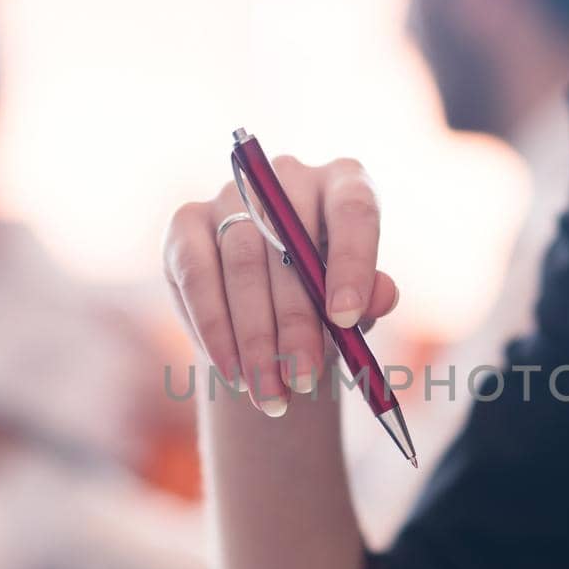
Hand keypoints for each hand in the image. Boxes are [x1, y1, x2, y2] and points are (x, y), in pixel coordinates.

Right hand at [163, 156, 399, 415]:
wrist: (271, 312)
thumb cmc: (326, 302)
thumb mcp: (356, 305)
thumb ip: (372, 298)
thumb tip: (381, 295)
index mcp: (343, 182)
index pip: (353, 210)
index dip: (351, 262)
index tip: (346, 320)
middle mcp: (286, 175)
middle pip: (289, 243)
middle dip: (296, 323)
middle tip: (303, 378)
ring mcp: (231, 194)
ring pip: (241, 263)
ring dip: (254, 338)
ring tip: (269, 392)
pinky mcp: (186, 221)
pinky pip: (196, 274)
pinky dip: (213, 328)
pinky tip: (230, 371)